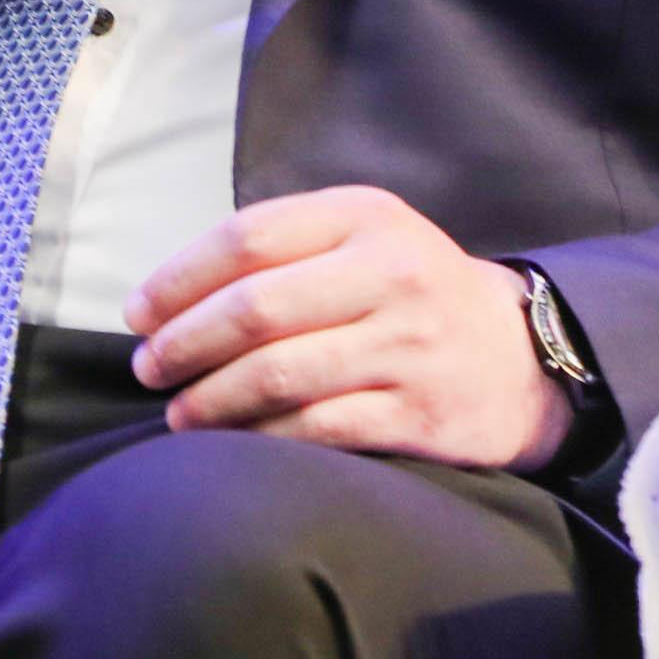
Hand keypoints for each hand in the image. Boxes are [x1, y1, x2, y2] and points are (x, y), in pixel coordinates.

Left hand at [122, 185, 571, 471]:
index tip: (137, 314)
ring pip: (278, 374)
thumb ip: (284, 247)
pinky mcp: (417, 413)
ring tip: (178, 414)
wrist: (521, 358)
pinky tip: (232, 441)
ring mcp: (407, 346)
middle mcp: (391, 273)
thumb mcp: (365, 237)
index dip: (179, 279)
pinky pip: (315, 427)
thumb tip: (171, 295)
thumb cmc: (414, 292)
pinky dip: (259, 437)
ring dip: (210, 399)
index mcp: (367, 216)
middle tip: (147, 369)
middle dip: (183, 343)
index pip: (248, 238)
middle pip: (255, 308)